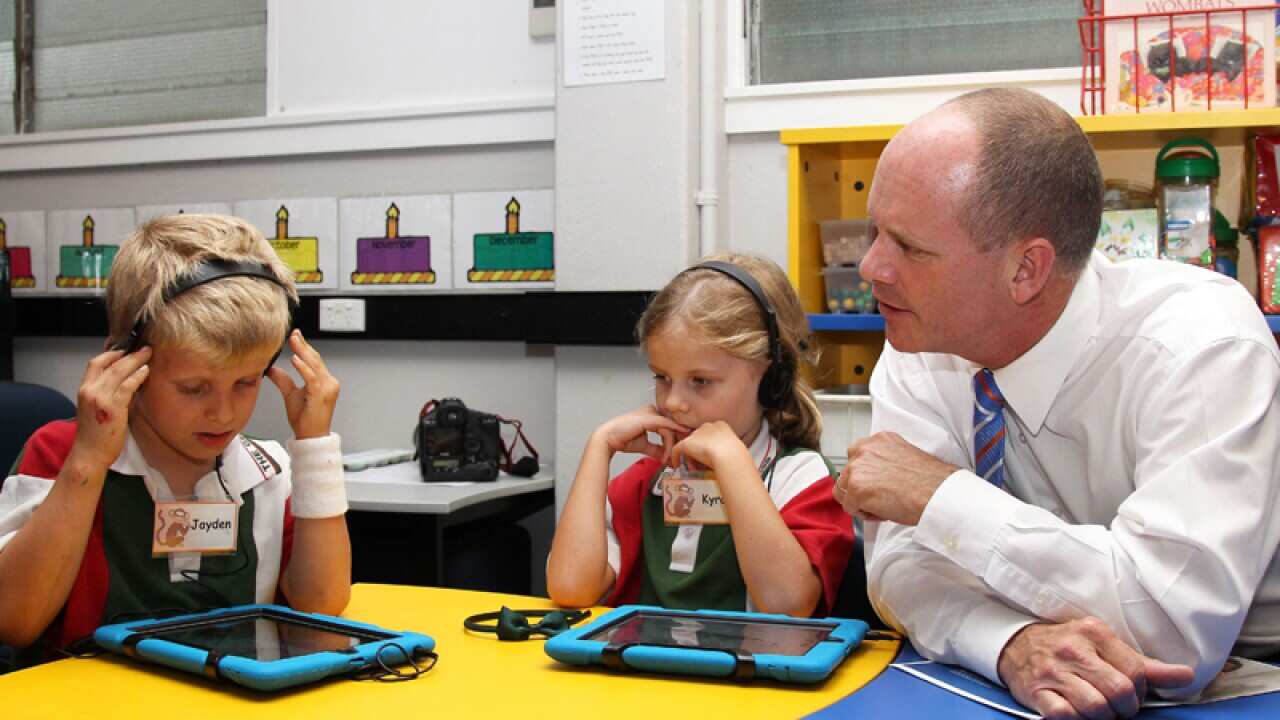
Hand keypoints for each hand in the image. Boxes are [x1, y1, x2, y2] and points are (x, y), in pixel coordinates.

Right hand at [69, 347, 151, 472]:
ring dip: (135, 361)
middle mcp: (90, 391)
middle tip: (144, 348)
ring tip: (148, 354)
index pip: (95, 363)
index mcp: (83, 390)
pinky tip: (145, 371)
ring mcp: (100, 398)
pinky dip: (137, 376)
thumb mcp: (94, 408)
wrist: (89, 454)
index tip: (125, 348)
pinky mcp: (113, 407)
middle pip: (110, 364)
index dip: (111, 353)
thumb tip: (122, 380)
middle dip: (128, 354)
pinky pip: (127, 386)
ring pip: (119, 372)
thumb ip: (103, 392)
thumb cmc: (94, 434)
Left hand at [267, 330, 339, 439]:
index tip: (295, 335)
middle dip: (303, 345)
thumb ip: (283, 380)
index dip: (304, 347)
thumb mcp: (291, 395)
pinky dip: (303, 368)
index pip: (314, 360)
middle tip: (293, 333)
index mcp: (324, 382)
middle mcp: (329, 383)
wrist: (310, 437)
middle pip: (315, 359)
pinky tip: (295, 360)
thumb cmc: (305, 419)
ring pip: (314, 365)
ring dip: (303, 352)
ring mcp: (327, 389)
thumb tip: (272, 368)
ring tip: (293, 341)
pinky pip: (312, 378)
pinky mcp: (321, 395)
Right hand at [592, 406, 689, 463]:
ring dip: (670, 446)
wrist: (609, 438)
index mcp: (650, 415)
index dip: (673, 441)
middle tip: (674, 458)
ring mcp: (652, 413)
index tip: (674, 454)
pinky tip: (674, 448)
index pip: (668, 427)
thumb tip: (666, 457)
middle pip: (671, 428)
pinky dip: (671, 440)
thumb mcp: (644, 445)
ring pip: (670, 429)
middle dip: (674, 443)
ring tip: (666, 459)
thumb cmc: (622, 439)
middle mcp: (652, 411)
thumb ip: (656, 449)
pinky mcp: (651, 418)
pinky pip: (667, 427)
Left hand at [669, 421, 747, 472]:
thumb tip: (724, 459)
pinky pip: (677, 449)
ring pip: (689, 445)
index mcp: (721, 426)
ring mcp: (697, 434)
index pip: (710, 434)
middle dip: (698, 452)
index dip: (708, 447)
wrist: (729, 457)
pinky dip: (676, 458)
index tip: (709, 458)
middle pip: (698, 438)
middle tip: (699, 465)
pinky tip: (677, 466)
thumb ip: (726, 451)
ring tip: (692, 469)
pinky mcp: (687, 442)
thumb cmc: (736, 457)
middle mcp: (708, 426)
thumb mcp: (734, 450)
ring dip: (690, 457)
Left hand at [834, 431, 955, 524]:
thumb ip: (885, 461)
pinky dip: (865, 514)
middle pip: (847, 474)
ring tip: (882, 506)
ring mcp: (857, 469)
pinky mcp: (856, 489)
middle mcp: (864, 450)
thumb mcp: (905, 456)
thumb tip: (877, 475)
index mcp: (878, 440)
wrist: (938, 493)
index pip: (857, 457)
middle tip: (881, 497)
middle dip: (861, 488)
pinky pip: (850, 508)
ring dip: (859, 501)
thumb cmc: (930, 480)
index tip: (877, 484)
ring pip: (844, 491)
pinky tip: (884, 512)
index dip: (866, 475)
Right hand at [999, 619, 1194, 718]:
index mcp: (1094, 632)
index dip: (1140, 692)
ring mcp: (1052, 671)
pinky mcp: (1036, 692)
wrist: (1015, 645)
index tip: (1130, 694)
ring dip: (1102, 717)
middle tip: (1116, 707)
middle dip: (1124, 709)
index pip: (1136, 671)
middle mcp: (1073, 649)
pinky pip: (1066, 716)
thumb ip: (1144, 664)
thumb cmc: (1068, 647)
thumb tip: (1186, 676)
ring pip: (1095, 708)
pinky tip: (1075, 711)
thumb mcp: (1103, 646)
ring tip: (1096, 709)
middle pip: (1119, 692)